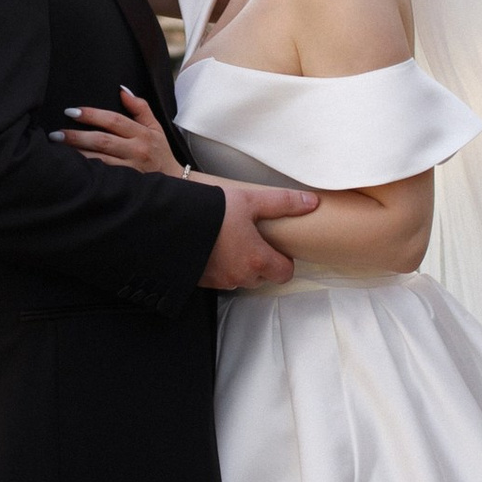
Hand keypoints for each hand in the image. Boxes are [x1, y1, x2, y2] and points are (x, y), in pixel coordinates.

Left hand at [54, 87, 177, 176]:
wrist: (173, 181)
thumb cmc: (159, 151)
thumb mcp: (154, 126)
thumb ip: (139, 107)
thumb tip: (122, 90)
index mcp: (142, 134)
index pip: (114, 120)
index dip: (92, 115)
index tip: (71, 112)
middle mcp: (136, 151)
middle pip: (102, 141)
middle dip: (77, 137)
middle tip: (55, 134)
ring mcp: (130, 169)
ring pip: (100, 161)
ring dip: (77, 156)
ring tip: (57, 150)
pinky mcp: (125, 184)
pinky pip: (103, 177)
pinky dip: (87, 172)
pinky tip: (72, 168)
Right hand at [198, 179, 317, 292]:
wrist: (170, 220)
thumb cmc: (212, 210)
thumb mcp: (251, 200)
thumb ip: (284, 203)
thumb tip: (311, 202)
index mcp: (257, 259)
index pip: (285, 273)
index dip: (284, 259)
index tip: (276, 245)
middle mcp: (240, 275)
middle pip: (263, 276)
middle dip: (262, 261)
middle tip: (253, 238)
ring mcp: (220, 281)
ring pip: (241, 278)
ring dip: (241, 264)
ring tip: (232, 240)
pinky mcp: (202, 281)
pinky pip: (221, 278)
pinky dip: (222, 266)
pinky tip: (215, 246)